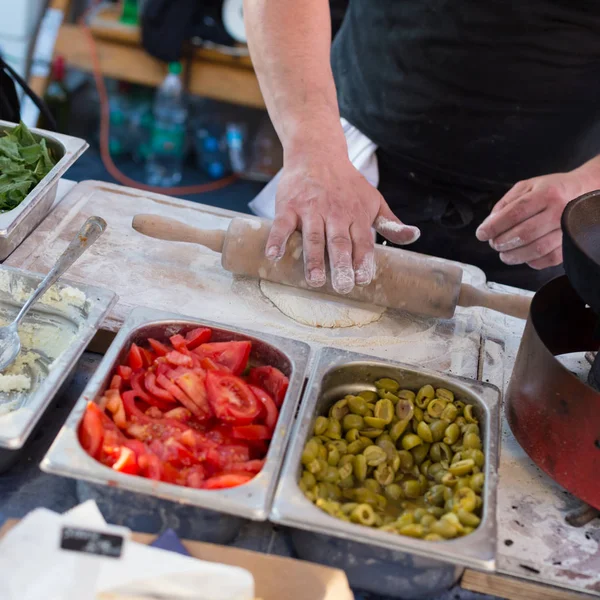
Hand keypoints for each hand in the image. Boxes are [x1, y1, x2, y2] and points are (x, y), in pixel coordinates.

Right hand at [265, 148, 420, 293]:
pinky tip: (274, 257)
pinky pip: (282, 225)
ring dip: (313, 259)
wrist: (317, 153)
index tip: (363, 279)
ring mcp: (311, 210)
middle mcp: (335, 213)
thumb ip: (391, 223)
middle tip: (343, 286)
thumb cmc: (347, 183)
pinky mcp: (289, 206)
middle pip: (339, 242)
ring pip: (313, 237)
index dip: (363, 261)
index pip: (362, 242)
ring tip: (315, 280)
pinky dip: (277, 240)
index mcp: (356, 215)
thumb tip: (414, 237)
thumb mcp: (373, 200)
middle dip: (341, 265)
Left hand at [476, 170, 591, 269]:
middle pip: (524, 233)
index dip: (494, 226)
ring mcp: (567, 229)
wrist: (586, 191)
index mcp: (546, 193)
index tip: (481, 234)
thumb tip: (489, 224)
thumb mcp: (527, 187)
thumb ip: (505, 204)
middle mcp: (559, 211)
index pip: (515, 212)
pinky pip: (549, 259)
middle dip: (502, 242)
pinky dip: (532, 262)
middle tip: (494, 244)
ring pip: (536, 249)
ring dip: (514, 255)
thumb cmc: (551, 190)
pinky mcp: (571, 244)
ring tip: (504, 253)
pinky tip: (524, 256)